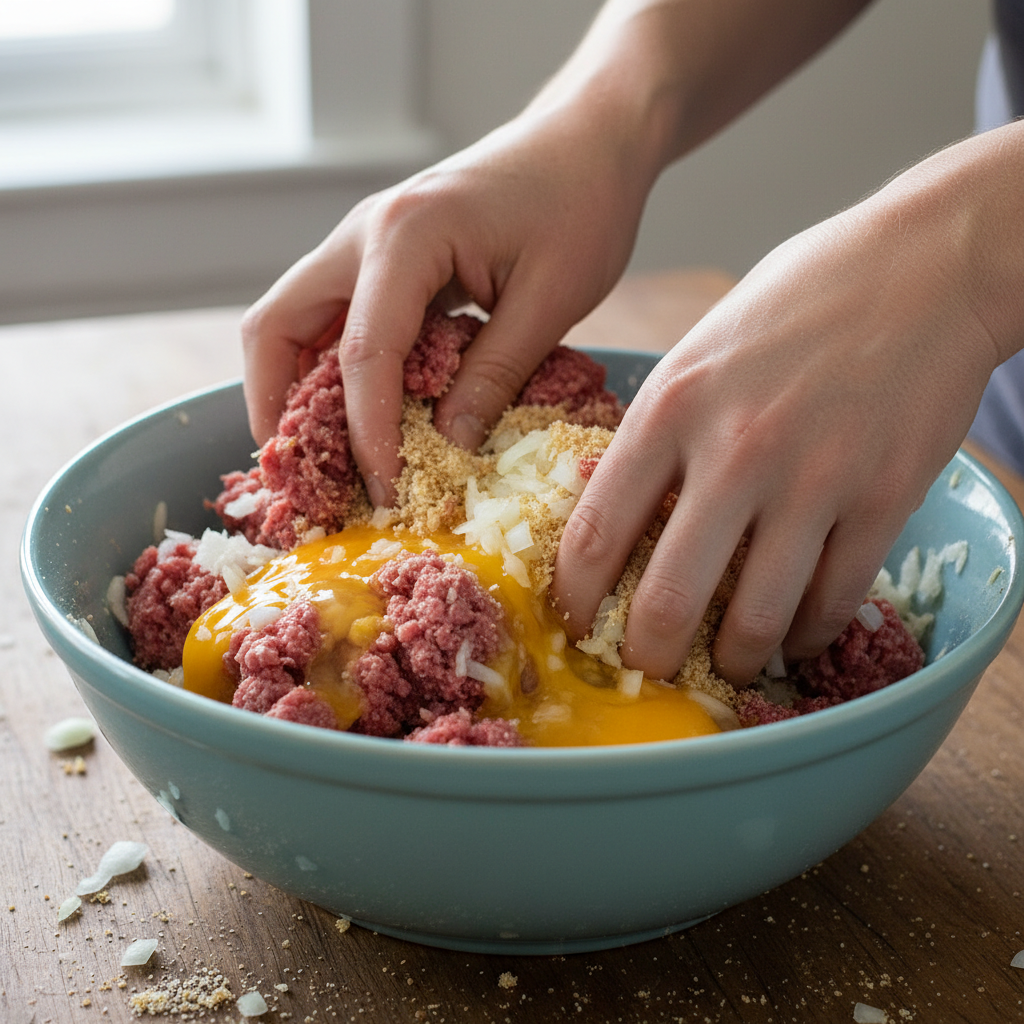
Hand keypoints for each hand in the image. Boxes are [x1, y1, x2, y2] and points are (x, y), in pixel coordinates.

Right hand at [241, 106, 650, 506]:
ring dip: (295, 386)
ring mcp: (364, 241)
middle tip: (305, 472)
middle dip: (277, 404)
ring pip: (293, 319)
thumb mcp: (551, 300)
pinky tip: (359, 411)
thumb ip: (493, 374)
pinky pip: (331, 315)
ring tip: (325, 454)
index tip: (386, 489)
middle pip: (277, 324)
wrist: (586, 140)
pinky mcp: (380, 256)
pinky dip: (329, 366)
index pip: (363, 351)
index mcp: (407, 236)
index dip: (367, 431)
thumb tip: (446, 445)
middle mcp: (363, 233)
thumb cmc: (580, 205)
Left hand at [552, 162, 1003, 685]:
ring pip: (758, 618)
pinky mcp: (884, 498)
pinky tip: (796, 635)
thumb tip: (620, 507)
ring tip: (728, 665)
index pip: (596, 531)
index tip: (574, 623)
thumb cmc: (798, 300)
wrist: (925, 263)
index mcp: (671, 407)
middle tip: (645, 669)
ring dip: (736, 659)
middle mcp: (735, 451)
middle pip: (669, 598)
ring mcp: (814, 480)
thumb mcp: (698, 350)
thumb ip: (658, 430)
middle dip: (648, 655)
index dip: (575, 598)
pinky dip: (808, 632)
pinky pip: (834, 599)